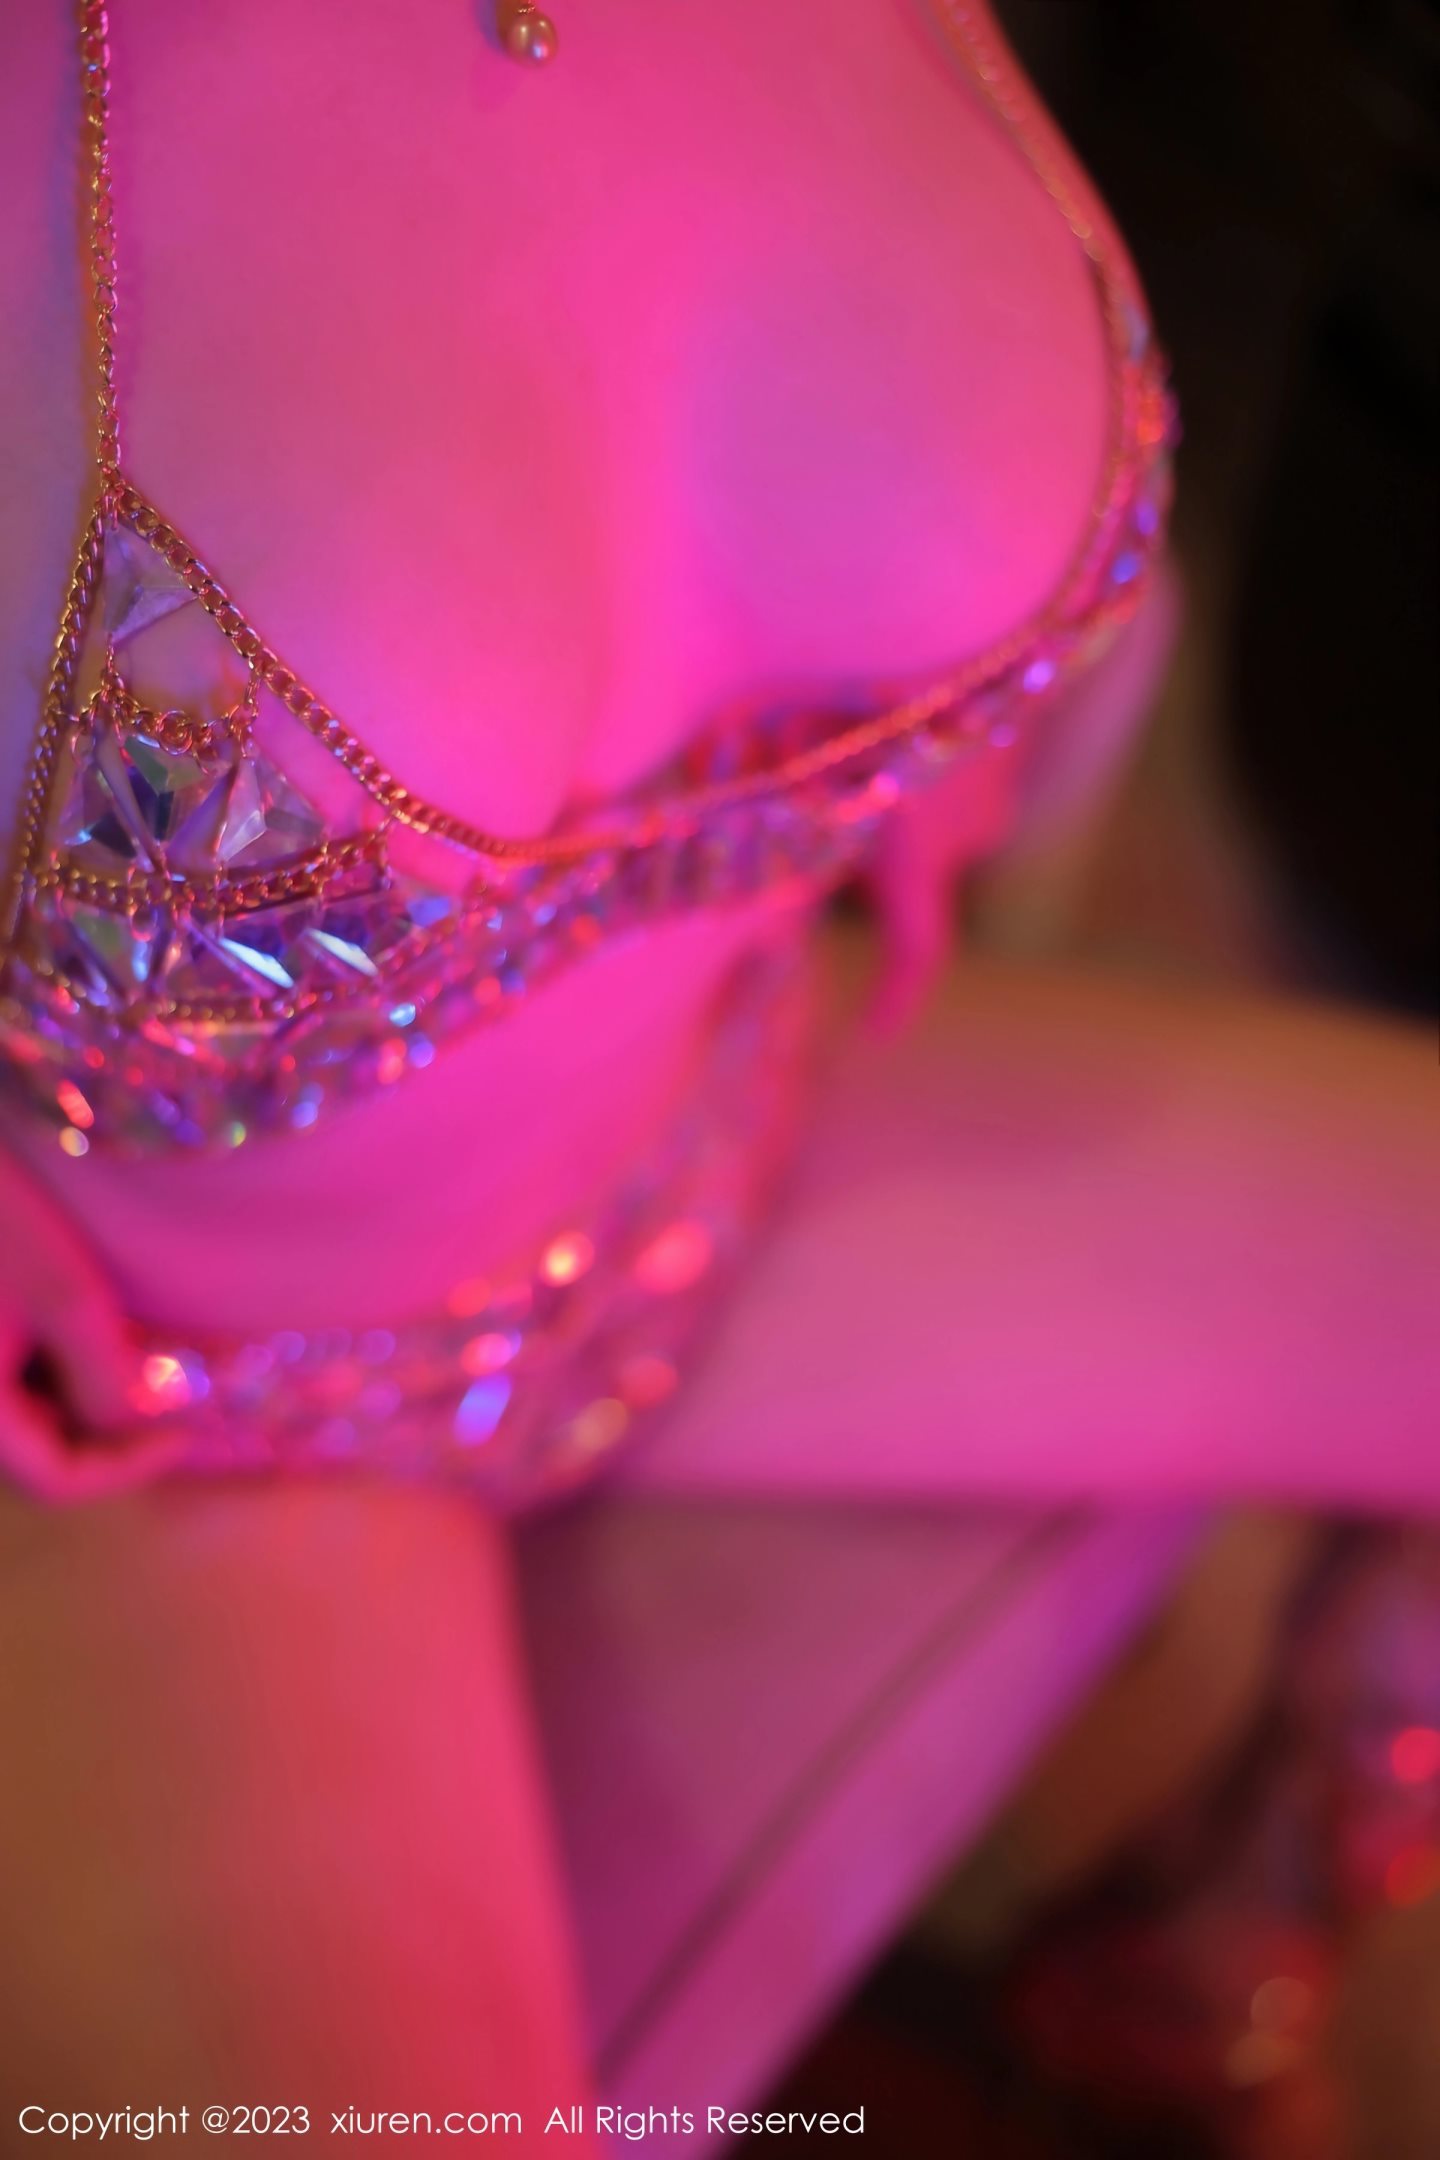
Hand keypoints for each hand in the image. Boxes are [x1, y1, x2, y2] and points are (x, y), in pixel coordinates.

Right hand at [0, 1142, 184, 1501]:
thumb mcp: (66, 1297)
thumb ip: (109, 1381)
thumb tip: (149, 1428)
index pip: (57, 1480)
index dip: (130, 1467)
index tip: (186, 1430)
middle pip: (44, 1450)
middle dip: (116, 1431)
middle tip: (183, 1396)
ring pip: (38, 1411)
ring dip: (98, 1395)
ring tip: (155, 1358)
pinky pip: (24, 1372)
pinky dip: (71, 1361)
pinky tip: (110, 1326)